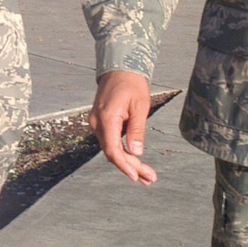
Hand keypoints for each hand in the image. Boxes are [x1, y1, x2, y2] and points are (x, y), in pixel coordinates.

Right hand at [90, 69, 156, 185]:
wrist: (119, 67)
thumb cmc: (131, 83)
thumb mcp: (140, 106)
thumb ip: (137, 130)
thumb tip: (136, 152)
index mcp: (106, 119)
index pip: (112, 150)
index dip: (124, 165)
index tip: (135, 176)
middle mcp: (97, 123)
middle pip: (112, 153)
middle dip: (130, 167)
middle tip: (150, 179)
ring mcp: (97, 123)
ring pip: (111, 149)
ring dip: (127, 162)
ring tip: (146, 174)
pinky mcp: (101, 122)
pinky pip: (110, 141)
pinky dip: (122, 151)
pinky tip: (135, 160)